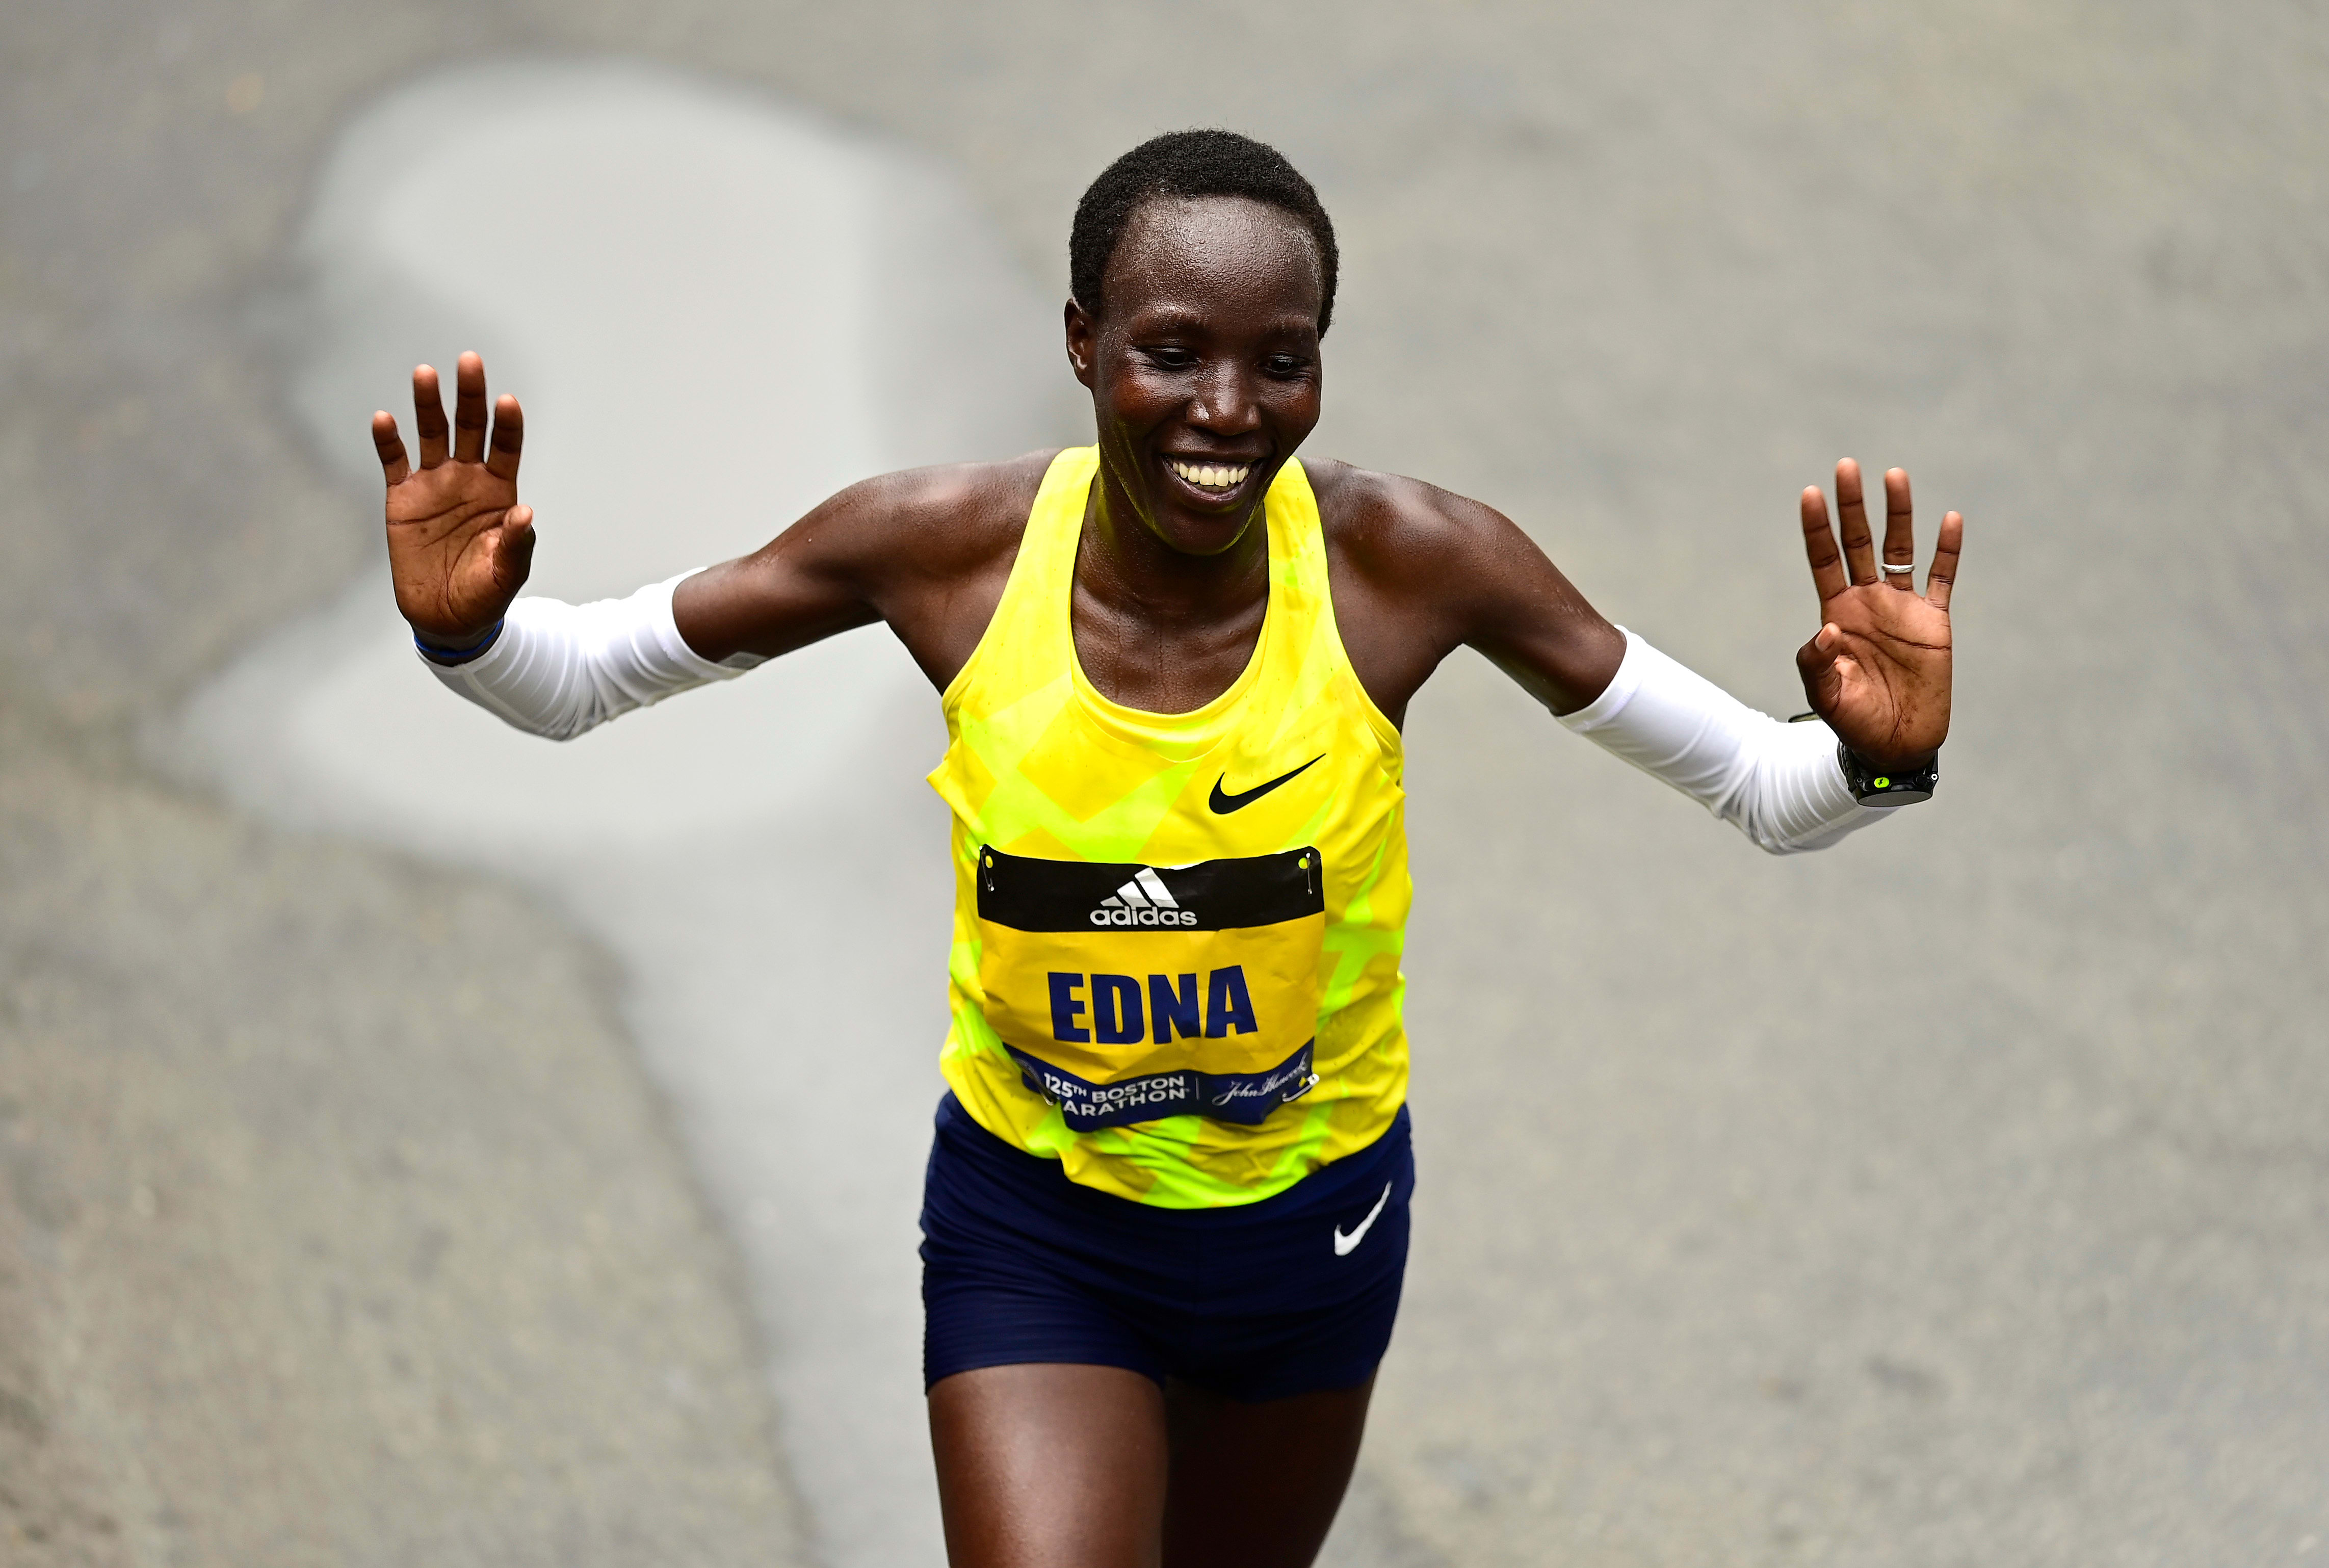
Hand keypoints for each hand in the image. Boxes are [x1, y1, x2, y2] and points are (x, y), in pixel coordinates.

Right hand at [371, 351, 532, 644]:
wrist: (447, 618)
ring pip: (431, 435)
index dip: (507, 425)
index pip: (506, 448)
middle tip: (469, 362)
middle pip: (470, 428)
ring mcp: (433, 484)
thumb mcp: (507, 573)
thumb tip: (525, 512)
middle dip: (470, 396)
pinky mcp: (401, 497)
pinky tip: (384, 419)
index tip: (507, 401)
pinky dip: (388, 441)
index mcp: (498, 491)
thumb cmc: (485, 594)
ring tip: (426, 374)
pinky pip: (393, 462)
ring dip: (429, 405)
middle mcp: (467, 478)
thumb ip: (517, 542)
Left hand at [1794, 459, 1962, 768]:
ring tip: (1893, 476)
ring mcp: (1902, 607)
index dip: (1817, 528)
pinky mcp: (1934, 621)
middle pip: (1859, 542)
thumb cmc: (1854, 719)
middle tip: (1847, 467)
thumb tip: (1828, 629)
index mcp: (1837, 612)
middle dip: (1853, 506)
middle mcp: (1868, 601)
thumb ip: (1816, 662)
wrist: (1895, 742)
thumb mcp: (1825, 693)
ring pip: (1900, 549)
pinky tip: (1950, 520)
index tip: (1811, 493)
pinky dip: (1948, 550)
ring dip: (1898, 514)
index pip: (1824, 558)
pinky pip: (1943, 578)